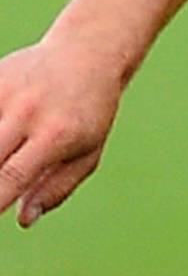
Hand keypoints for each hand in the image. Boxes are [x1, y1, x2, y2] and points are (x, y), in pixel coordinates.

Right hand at [0, 35, 126, 227]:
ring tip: (7, 154)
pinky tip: (3, 140)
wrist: (86, 55)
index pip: (13, 176)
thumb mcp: (87, 155)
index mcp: (54, 136)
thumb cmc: (90, 114)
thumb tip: (23, 220)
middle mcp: (27, 113)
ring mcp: (5, 92)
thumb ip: (56, 189)